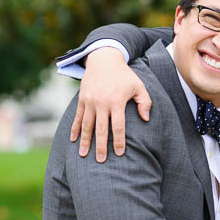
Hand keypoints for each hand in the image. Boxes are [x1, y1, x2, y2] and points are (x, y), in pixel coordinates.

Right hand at [69, 47, 152, 161]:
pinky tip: (73, 140)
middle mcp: (101, 102)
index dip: (118, 141)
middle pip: (100, 129)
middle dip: (100, 147)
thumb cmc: (124, 75)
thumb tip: (145, 119)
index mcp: (116, 101)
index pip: (117, 126)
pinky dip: (75, 129)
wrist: (104, 58)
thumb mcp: (139, 85)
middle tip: (101, 161)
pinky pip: (78, 117)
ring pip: (87, 125)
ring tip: (83, 155)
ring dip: (85, 141)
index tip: (119, 153)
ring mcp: (89, 101)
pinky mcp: (82, 99)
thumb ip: (145, 102)